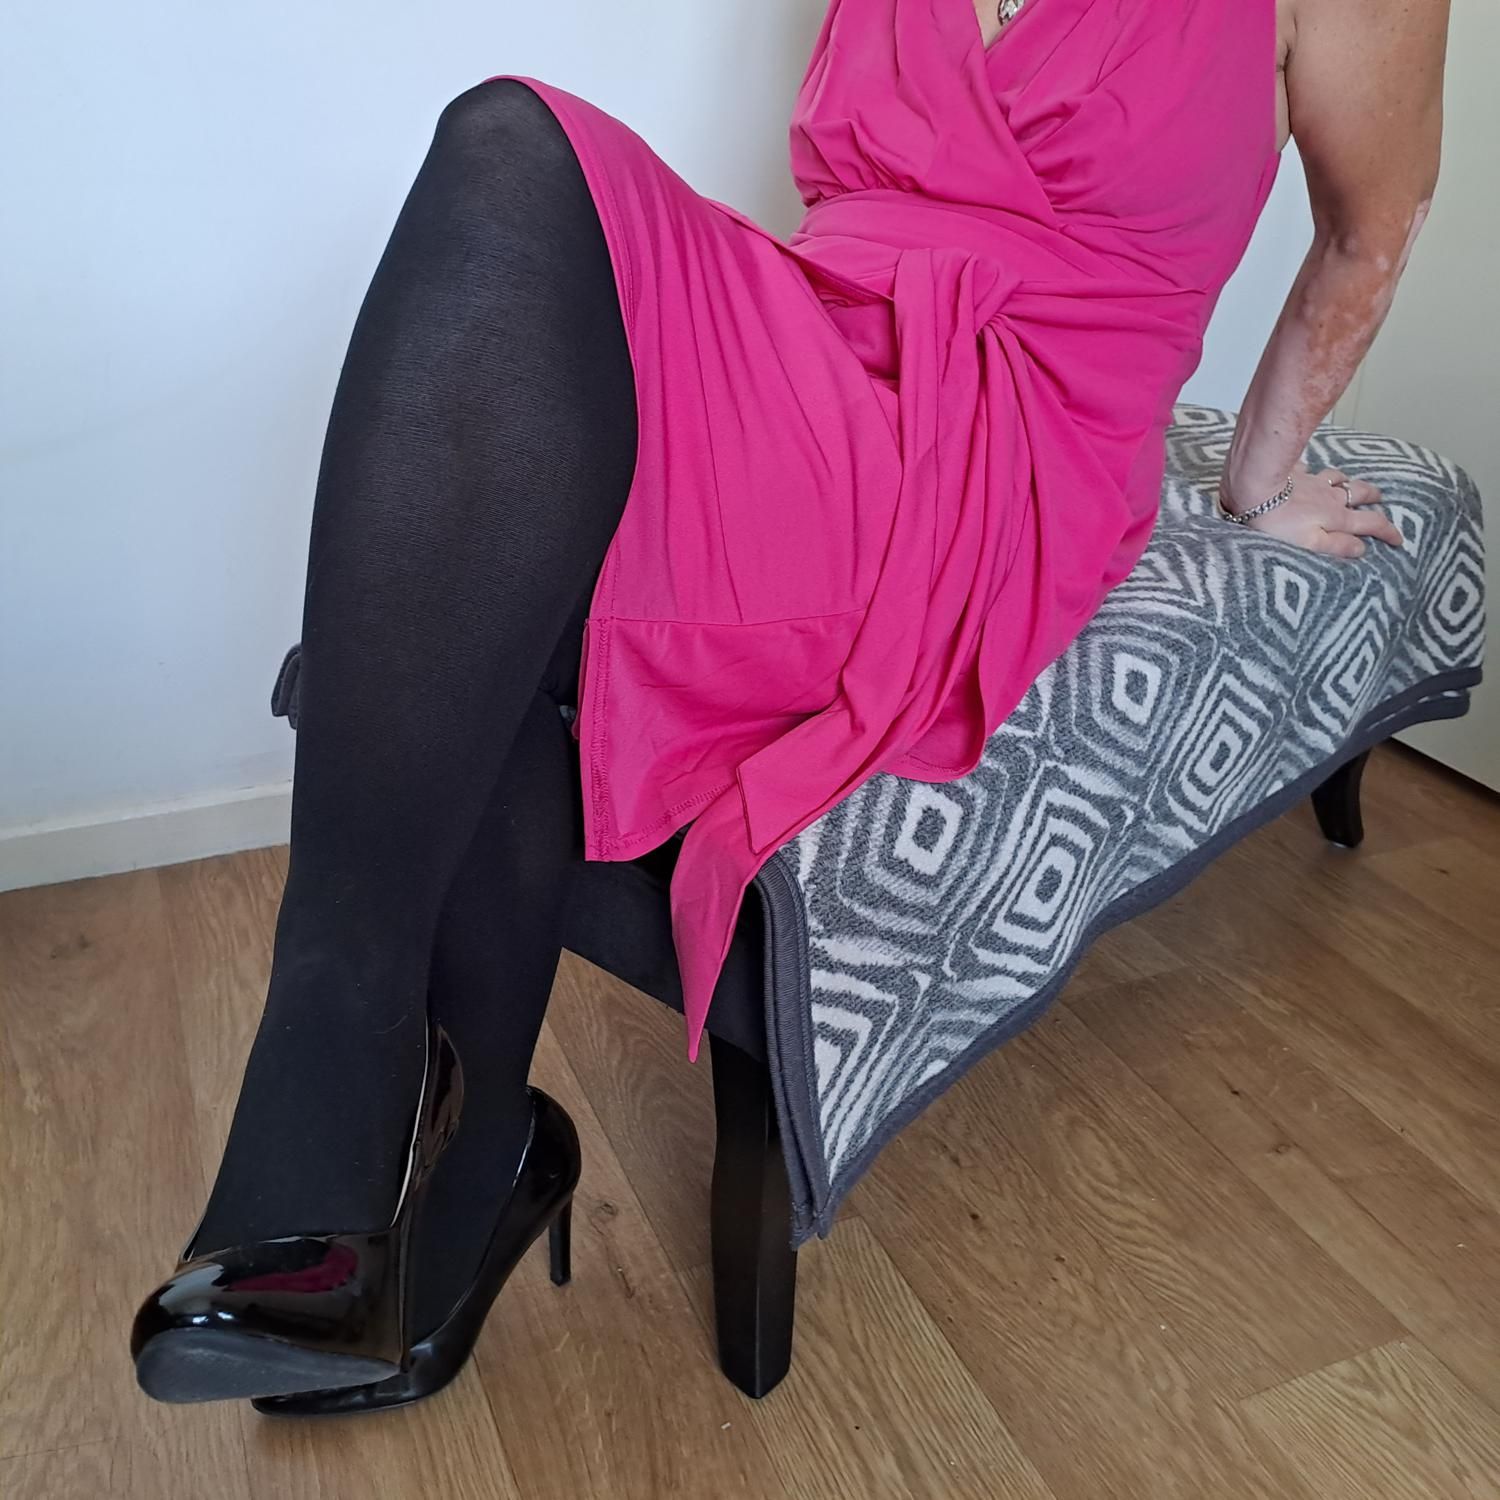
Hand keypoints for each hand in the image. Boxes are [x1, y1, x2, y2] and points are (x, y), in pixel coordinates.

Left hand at [1219, 461, 1403, 558]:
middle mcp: (1329, 496)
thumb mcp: (1310, 542)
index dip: (1388, 531)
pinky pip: (1309, 469)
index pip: (1371, 523)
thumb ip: (1337, 546)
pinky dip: (1314, 471)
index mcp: (1336, 516)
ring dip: (1348, 481)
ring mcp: (1312, 481)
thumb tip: (1362, 549)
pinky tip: (1308, 471)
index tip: (1399, 539)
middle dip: (1373, 496)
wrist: (1254, 487)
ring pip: (1338, 478)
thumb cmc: (1278, 520)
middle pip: (1359, 493)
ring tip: (1351, 482)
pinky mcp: (1293, 472)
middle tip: (1381, 498)